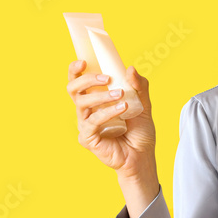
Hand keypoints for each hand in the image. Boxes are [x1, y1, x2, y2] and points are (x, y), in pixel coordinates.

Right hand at [65, 59, 156, 177]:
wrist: (143, 156)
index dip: (75, 70)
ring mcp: (85, 124)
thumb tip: (130, 69)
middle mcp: (87, 111)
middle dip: (87, 79)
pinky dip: (108, 112)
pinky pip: (92, 121)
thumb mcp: (144, 104)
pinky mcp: (87, 137)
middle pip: (73, 89)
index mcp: (96, 99)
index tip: (83, 62)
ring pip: (82, 103)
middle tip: (107, 78)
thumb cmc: (140, 132)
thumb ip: (139, 86)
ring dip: (101, 95)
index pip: (78, 82)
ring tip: (121, 95)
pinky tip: (122, 108)